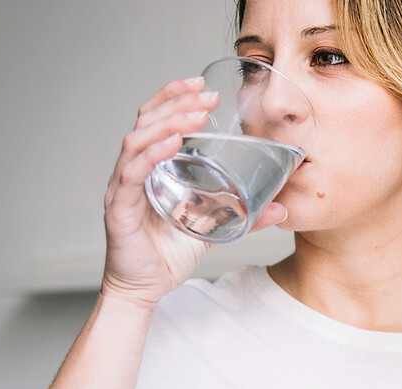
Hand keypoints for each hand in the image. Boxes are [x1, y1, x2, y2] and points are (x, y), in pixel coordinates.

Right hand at [100, 78, 288, 307]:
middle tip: (207, 96)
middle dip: (176, 102)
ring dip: (168, 122)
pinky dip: (151, 154)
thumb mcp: (215, 229)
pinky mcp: (119, 208)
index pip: (156, 119)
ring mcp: (124, 187)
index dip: (175, 97)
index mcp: (152, 167)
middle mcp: (134, 170)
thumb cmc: (168, 256)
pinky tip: (172, 143)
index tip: (202, 85)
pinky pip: (132, 173)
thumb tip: (282, 206)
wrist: (145, 290)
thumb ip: (245, 216)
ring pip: (137, 139)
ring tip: (196, 115)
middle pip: (146, 120)